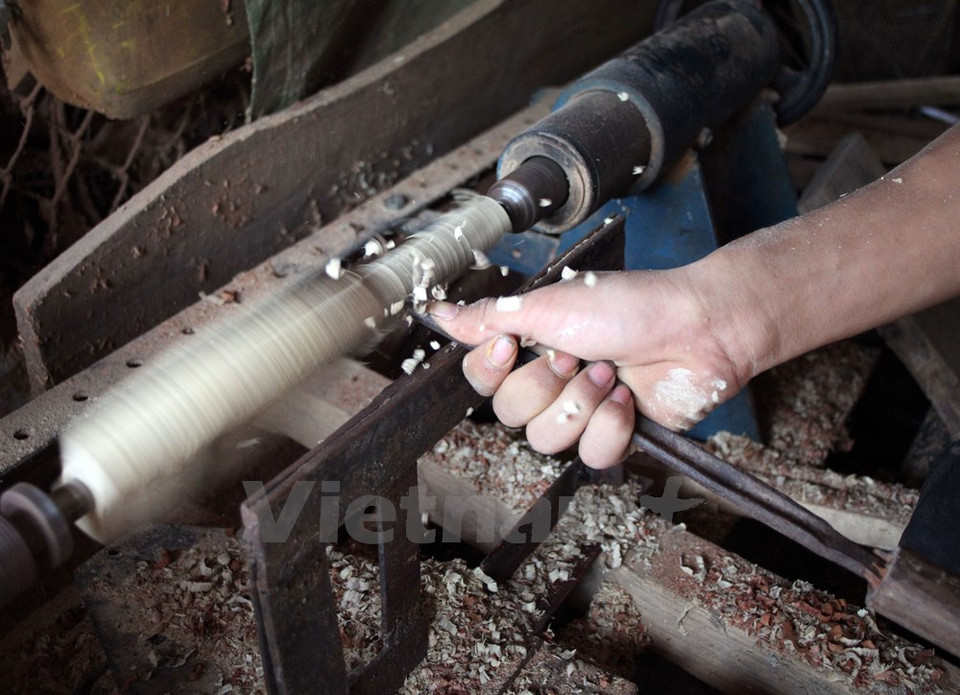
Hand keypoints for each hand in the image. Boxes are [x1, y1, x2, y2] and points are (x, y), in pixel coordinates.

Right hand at [429, 268, 749, 467]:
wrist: (695, 329)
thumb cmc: (629, 305)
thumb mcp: (549, 305)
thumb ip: (488, 318)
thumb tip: (438, 314)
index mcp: (530, 347)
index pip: (480, 378)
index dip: (491, 369)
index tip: (512, 345)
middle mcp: (550, 381)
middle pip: (509, 413)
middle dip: (546, 384)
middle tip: (577, 353)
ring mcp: (581, 410)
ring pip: (546, 438)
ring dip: (581, 402)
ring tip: (610, 372)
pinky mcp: (612, 435)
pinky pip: (588, 454)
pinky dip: (611, 424)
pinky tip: (628, 397)